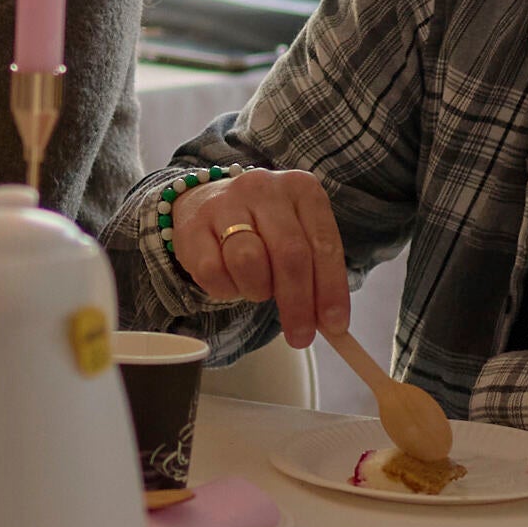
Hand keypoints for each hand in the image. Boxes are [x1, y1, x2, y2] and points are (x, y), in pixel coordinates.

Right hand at [166, 167, 357, 348]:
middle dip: (298, 303)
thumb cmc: (262, 228)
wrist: (206, 201)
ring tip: (257, 289)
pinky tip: (231, 282)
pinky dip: (226, 290)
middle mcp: (265, 189)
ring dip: (258, 290)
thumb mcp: (298, 236)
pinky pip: (213, 273)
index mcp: (301, 189)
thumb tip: (332, 325)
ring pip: (249, 262)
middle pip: (290, 255)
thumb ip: (317, 274)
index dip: (331, 289)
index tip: (334, 326)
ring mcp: (226, 203)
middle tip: (301, 337)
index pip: (324, 244)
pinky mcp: (193, 225)